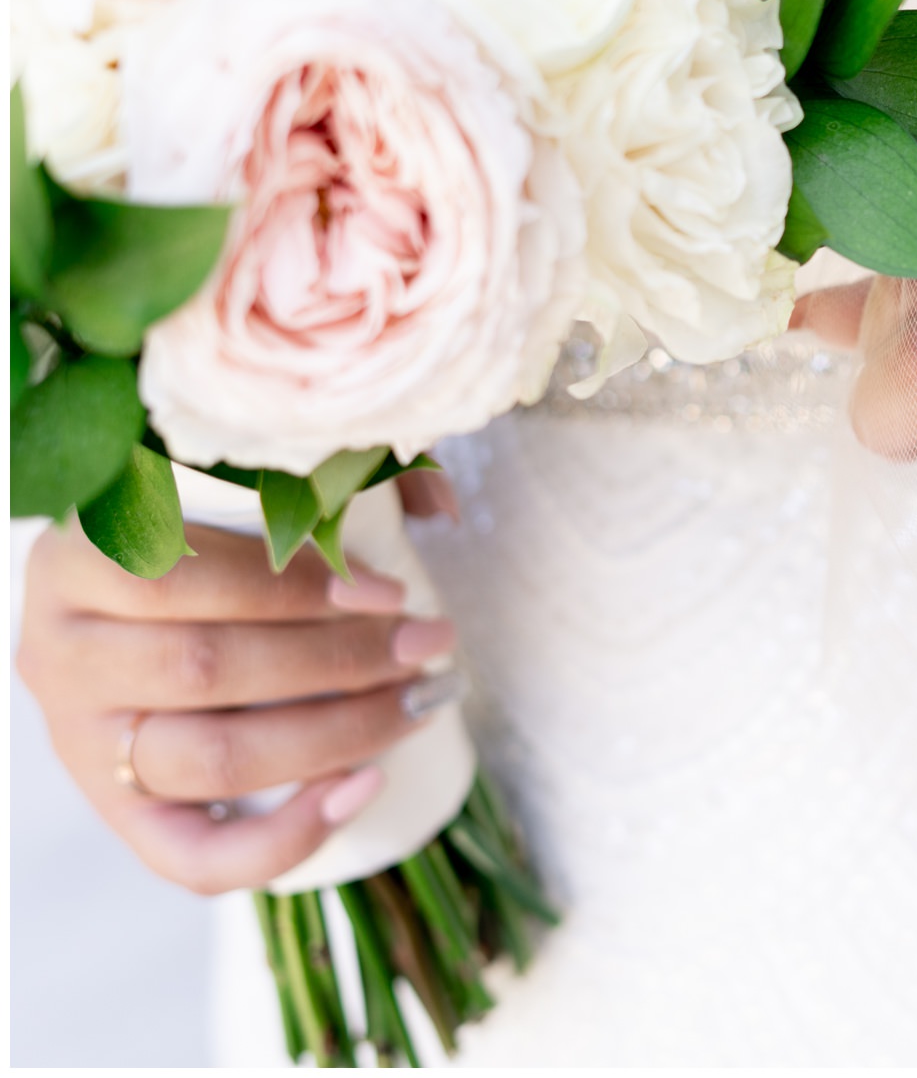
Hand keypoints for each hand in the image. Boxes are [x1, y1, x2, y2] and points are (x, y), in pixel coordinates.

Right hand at [14, 519, 460, 894]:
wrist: (129, 617)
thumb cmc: (208, 540)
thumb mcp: (249, 489)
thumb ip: (340, 474)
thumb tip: (440, 510)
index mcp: (78, 558)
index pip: (179, 577)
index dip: (293, 589)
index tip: (391, 593)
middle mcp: (62, 654)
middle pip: (205, 669)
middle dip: (338, 660)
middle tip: (426, 643)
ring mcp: (83, 743)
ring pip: (210, 757)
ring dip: (335, 735)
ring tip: (417, 701)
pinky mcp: (117, 813)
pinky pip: (191, 856)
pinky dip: (286, 838)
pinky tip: (363, 790)